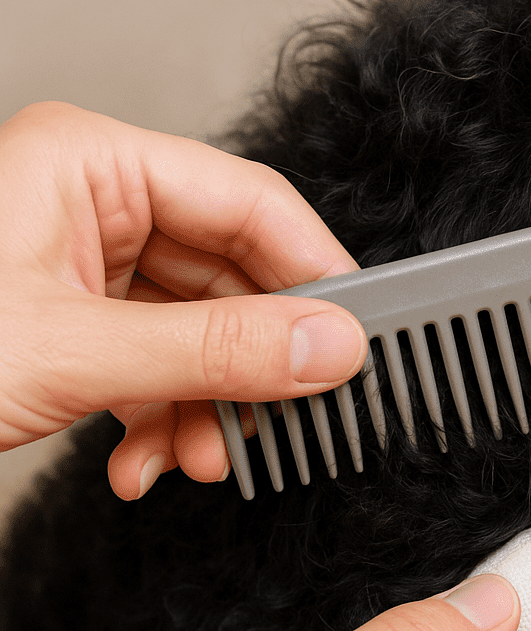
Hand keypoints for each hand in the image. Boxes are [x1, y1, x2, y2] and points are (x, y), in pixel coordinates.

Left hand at [0, 101, 367, 499]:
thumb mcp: (73, 353)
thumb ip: (215, 351)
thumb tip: (331, 347)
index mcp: (90, 165)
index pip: (249, 202)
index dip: (314, 272)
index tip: (356, 338)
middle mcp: (95, 208)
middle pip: (229, 280)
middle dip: (249, 368)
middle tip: (283, 419)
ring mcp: (86, 269)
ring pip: (199, 336)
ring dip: (207, 410)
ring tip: (198, 461)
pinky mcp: (79, 326)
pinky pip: (159, 368)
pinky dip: (164, 424)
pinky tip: (144, 466)